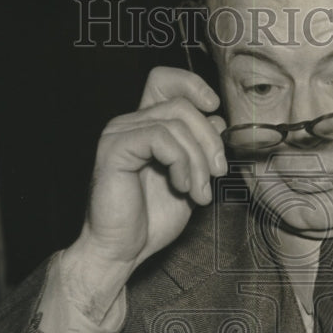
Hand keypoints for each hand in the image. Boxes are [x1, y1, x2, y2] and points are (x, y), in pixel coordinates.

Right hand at [62, 67, 227, 320]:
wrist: (122, 252)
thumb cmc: (151, 221)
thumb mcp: (189, 181)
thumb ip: (200, 151)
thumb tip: (216, 120)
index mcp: (145, 127)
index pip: (163, 80)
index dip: (192, 85)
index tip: (214, 109)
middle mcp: (129, 124)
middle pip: (181, 104)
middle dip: (210, 140)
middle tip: (217, 174)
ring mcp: (119, 134)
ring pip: (176, 122)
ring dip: (199, 160)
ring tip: (199, 193)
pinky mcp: (115, 149)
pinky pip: (160, 137)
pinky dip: (182, 163)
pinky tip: (182, 187)